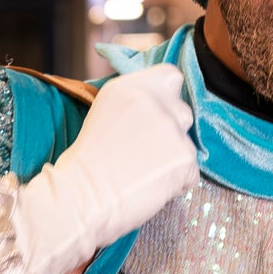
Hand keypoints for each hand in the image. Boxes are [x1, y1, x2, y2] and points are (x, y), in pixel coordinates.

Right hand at [12, 64, 197, 273]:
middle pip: (182, 111)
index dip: (167, 97)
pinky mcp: (185, 158)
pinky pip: (191, 172)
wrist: (81, 197)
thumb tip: (156, 106)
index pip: (170, 76)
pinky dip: (176, 183)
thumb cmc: (85, 164)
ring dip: (172, 159)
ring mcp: (172, 129)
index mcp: (131, 87)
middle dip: (170, 131)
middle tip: (145, 152)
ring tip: (143, 173)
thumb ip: (133, 103)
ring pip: (187, 144)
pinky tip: (150, 187)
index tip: (157, 114)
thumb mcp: (103, 114)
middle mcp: (154, 101)